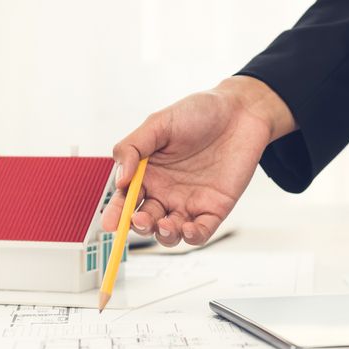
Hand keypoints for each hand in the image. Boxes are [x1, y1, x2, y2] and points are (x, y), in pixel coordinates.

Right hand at [101, 76, 294, 246]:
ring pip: (170, 232)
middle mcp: (165, 192)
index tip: (108, 223)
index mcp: (147, 173)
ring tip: (165, 225)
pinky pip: (200, 232)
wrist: (240, 112)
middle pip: (145, 220)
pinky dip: (192, 236)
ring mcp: (189, 203)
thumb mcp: (158, 123)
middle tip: (138, 220)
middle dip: (138, 226)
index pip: (125, 199)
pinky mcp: (214, 209)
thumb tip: (120, 180)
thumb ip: (133, 148)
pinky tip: (188, 228)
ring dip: (164, 235)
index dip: (115, 213)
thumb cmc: (198, 112)